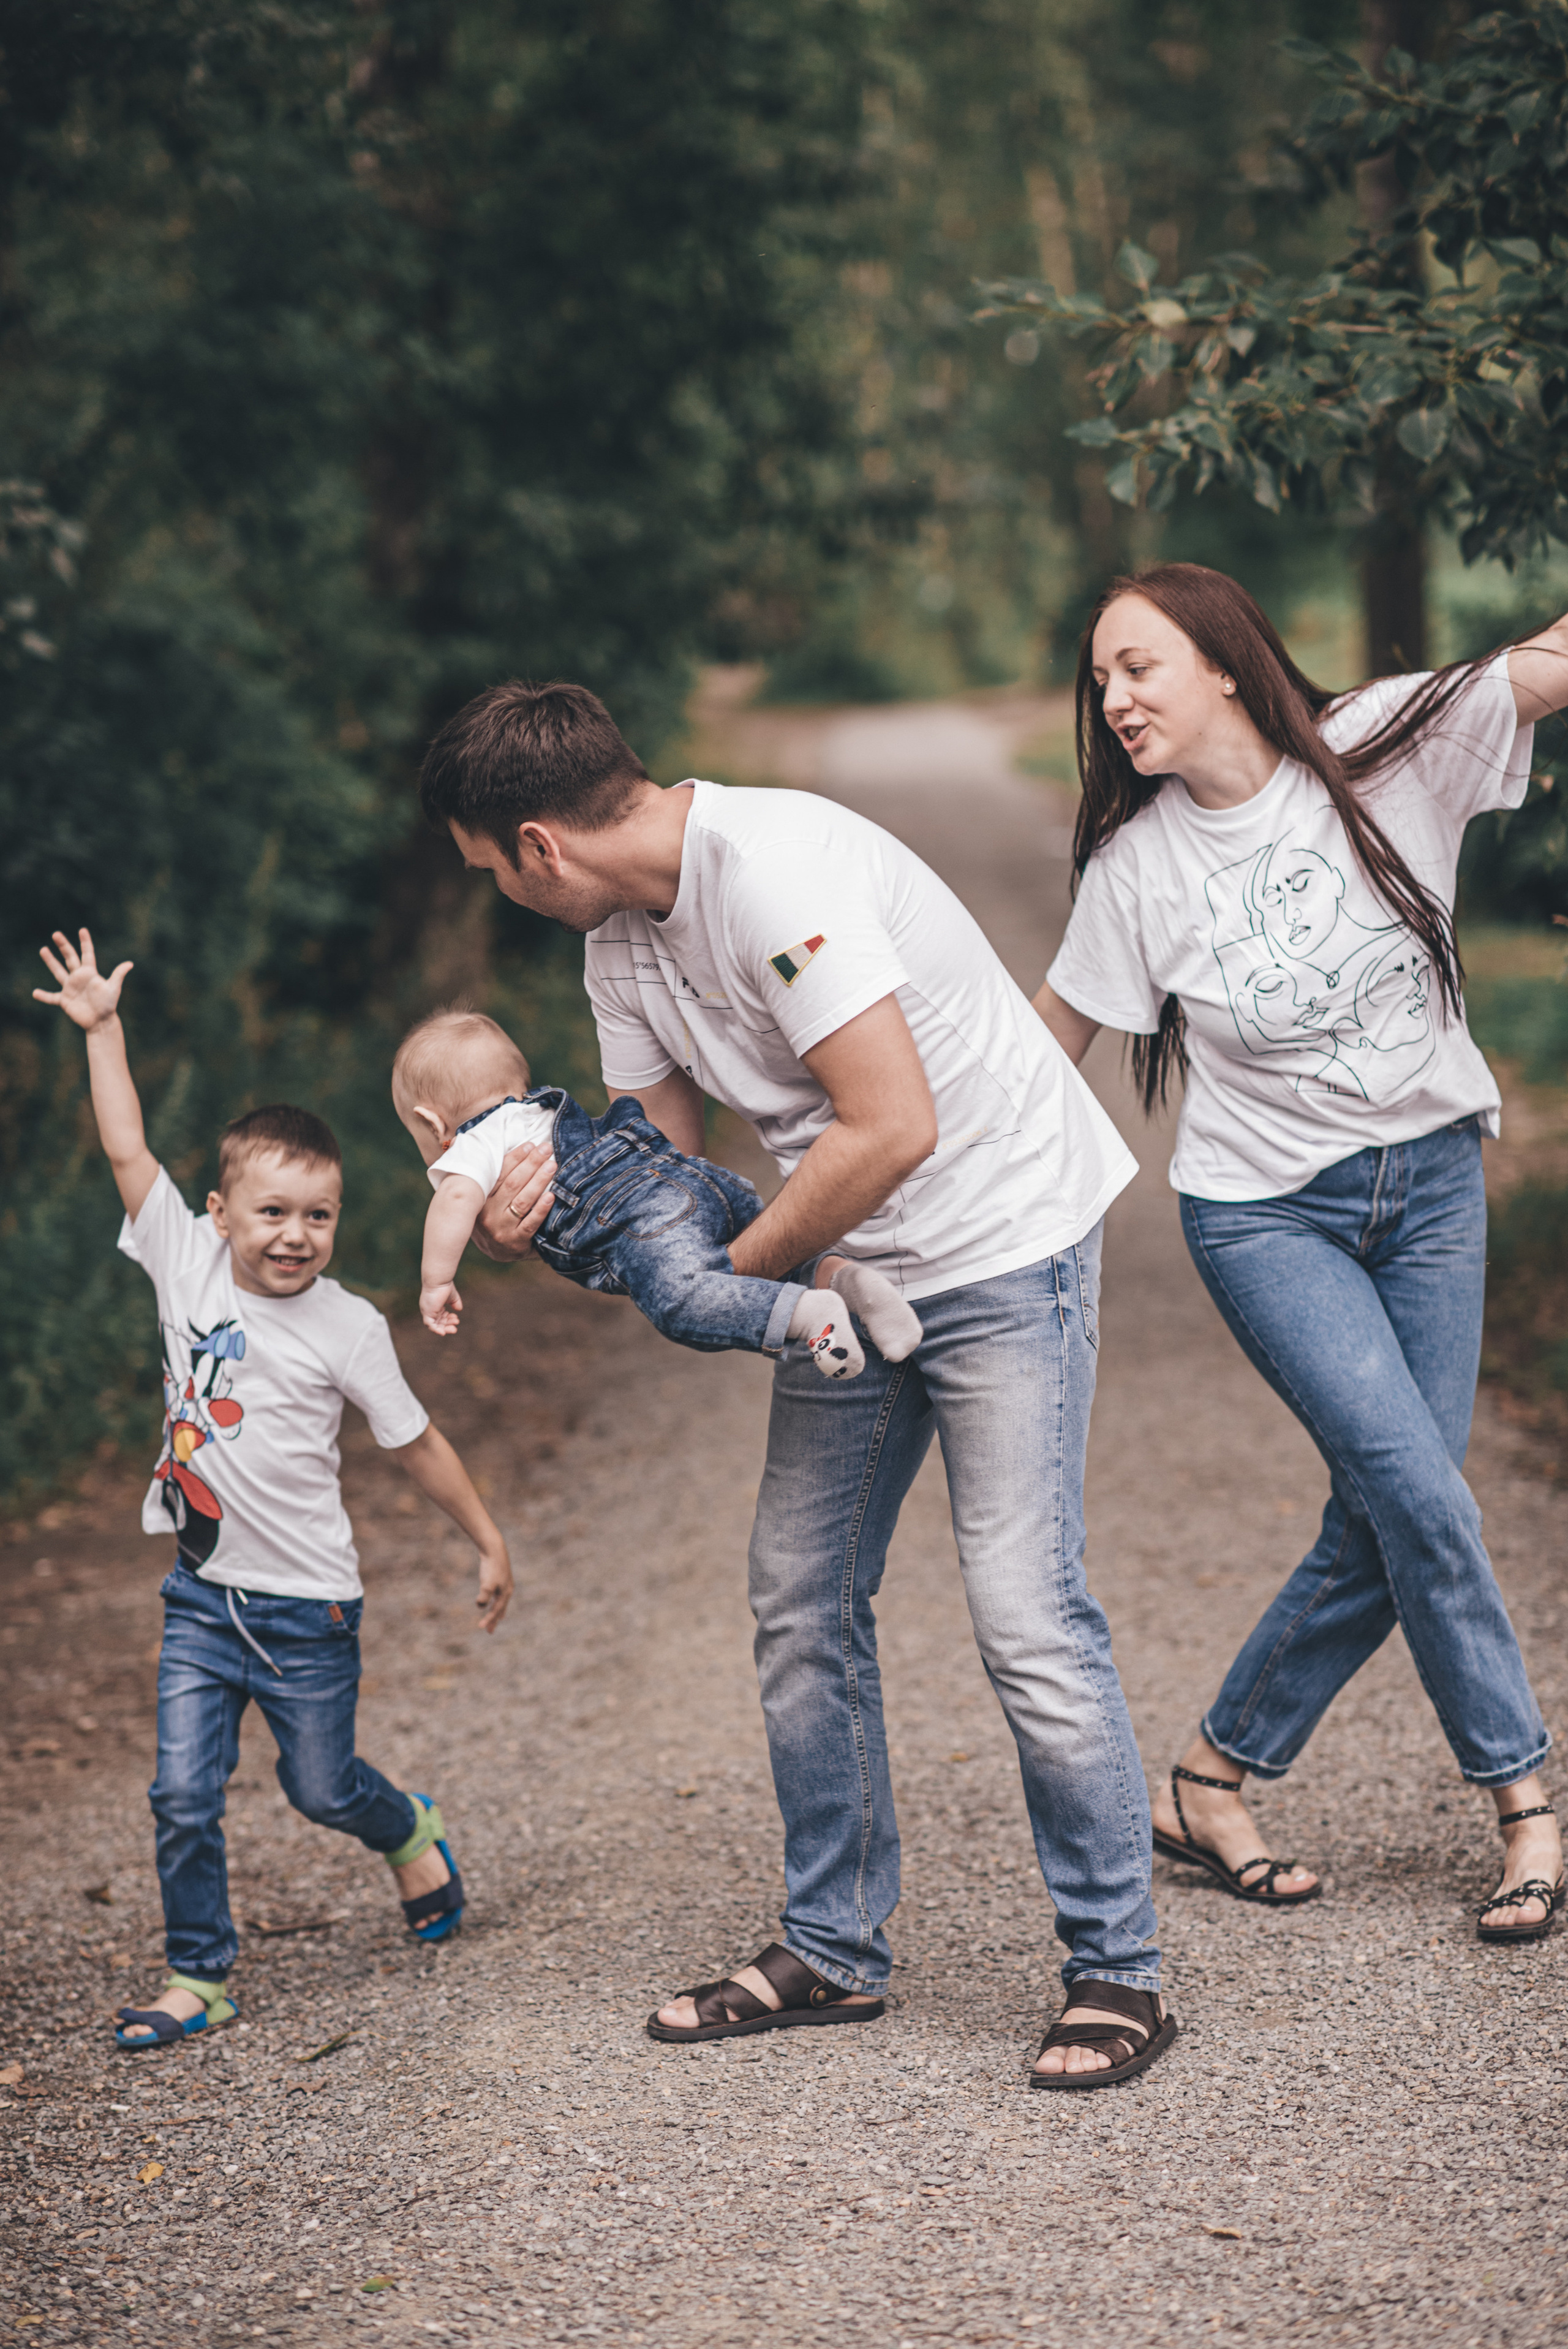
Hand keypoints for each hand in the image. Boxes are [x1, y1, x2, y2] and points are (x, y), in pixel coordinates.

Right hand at [33, 928, 132, 1029]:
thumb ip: (118, 975)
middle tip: (56, 934)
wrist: (101, 1021)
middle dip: (63, 946)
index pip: (87, 954)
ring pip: (58, 972)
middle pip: (69, 958)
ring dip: (51, 961)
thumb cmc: (108, 1005)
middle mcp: (79, 978)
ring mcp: (70, 988)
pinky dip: (44, 996)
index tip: (83, 930)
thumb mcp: (113, 988)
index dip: (85, 943)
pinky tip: (35, 993)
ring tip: (43, 949)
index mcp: (90, 973)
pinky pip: (52, 998)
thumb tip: (130, 964)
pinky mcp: (65, 1000)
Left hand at [420, 1281, 461, 1335]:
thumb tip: (459, 1309)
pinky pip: (430, 1325)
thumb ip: (455, 1303)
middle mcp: (429, 1309)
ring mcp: (427, 1312)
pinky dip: (436, 1330)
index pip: (440, 1316)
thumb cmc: (444, 1286)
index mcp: (434, 1305)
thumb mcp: (452, 1297)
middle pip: (438, 1322)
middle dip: (447, 1325)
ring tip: (454, 1329)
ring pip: (434, 1325)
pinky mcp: (427, 1313)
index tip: (456, 1318)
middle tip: (456, 1327)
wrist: (439, 1281)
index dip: (448, 1319)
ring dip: (444, 1328)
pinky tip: (443, 1332)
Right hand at [472, 1140, 556, 1262]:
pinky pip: (531, 1223)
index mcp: (480, 1199)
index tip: (530, 1145)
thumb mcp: (484, 1198)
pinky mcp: (516, 1242)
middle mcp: (488, 1214)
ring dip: (539, 1181)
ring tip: (551, 1166)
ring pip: (522, 1201)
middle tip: (546, 1149)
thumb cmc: (494, 1216)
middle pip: (512, 1184)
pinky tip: (551, 1195)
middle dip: (531, 1164)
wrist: (496, 1252)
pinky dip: (541, 1208)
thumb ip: (489, 1176)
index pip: (499, 1174)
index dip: (515, 1158)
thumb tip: (476, 1141)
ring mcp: (502, 1229)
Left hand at [476, 1543, 512, 1633]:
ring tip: (497, 1621)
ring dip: (497, 1612)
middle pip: (501, 1609)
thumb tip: (480, 1606)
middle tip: (489, 1632)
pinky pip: (499, 1595)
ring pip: (501, 1602)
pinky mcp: (500, 1579)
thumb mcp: (487, 1583)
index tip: (479, 1627)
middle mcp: (507, 1591)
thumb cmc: (492, 1567)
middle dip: (495, 1620)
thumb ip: (484, 1595)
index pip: (496, 1610)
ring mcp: (504, 1585)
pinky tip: (493, 1601)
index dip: (488, 1619)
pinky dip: (496, 1602)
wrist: (495, 1549)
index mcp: (505, 1593)